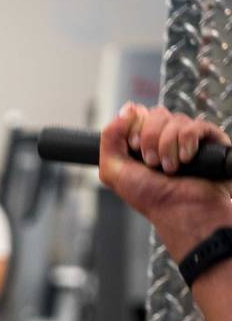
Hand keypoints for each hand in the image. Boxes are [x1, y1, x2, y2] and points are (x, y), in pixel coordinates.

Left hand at [99, 103, 231, 260]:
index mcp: (142, 142)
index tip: (133, 148)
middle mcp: (165, 137)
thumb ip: (109, 139)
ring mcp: (188, 138)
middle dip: (150, 139)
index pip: (138, 114)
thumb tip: (126, 109)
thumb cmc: (150, 197)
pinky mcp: (210, 140)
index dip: (134, 127)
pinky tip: (188, 160)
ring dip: (168, 146)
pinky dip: (187, 143)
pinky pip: (196, 125)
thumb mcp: (114, 171)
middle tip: (152, 163)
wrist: (182, 210)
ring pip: (176, 119)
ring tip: (171, 169)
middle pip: (156, 113)